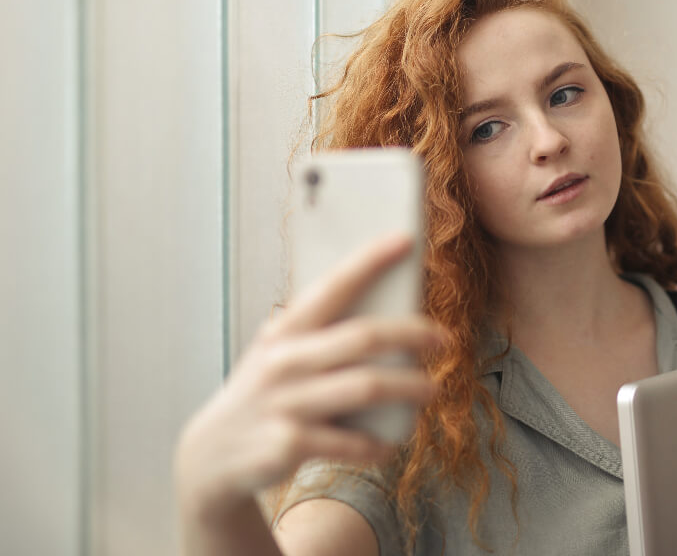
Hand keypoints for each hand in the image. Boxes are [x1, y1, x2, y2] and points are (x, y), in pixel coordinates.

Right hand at [173, 233, 445, 522]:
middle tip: (444, 338)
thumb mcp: (278, 354)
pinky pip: (352, 442)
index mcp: (285, 331)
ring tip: (432, 389)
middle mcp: (284, 361)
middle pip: (363, 338)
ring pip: (366, 387)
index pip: (333, 286)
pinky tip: (390, 441)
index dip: (369, 261)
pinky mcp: (290, 444)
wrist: (213, 456)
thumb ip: (320, 333)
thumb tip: (389, 311)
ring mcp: (286, 403)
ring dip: (409, 388)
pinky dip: (378, 443)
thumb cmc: (265, 393)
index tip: (403, 239)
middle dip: (412, 334)